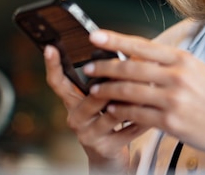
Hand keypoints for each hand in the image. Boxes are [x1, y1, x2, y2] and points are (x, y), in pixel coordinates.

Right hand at [43, 45, 147, 173]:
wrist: (108, 157)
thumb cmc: (107, 120)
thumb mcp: (101, 100)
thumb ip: (105, 80)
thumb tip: (127, 52)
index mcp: (72, 101)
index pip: (57, 82)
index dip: (53, 65)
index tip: (51, 47)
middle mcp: (75, 117)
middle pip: (93, 96)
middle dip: (114, 84)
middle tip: (131, 70)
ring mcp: (88, 135)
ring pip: (112, 114)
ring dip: (133, 102)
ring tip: (149, 90)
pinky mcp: (105, 148)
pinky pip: (127, 131)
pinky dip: (142, 120)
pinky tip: (153, 112)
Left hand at [83, 30, 204, 159]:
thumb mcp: (197, 71)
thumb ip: (169, 63)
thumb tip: (138, 55)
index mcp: (183, 59)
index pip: (142, 45)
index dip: (116, 40)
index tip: (95, 36)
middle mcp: (177, 76)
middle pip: (131, 67)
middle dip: (104, 66)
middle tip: (87, 66)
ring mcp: (173, 99)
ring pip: (129, 91)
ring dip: (108, 89)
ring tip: (95, 88)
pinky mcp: (170, 121)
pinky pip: (136, 114)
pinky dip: (120, 111)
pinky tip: (111, 109)